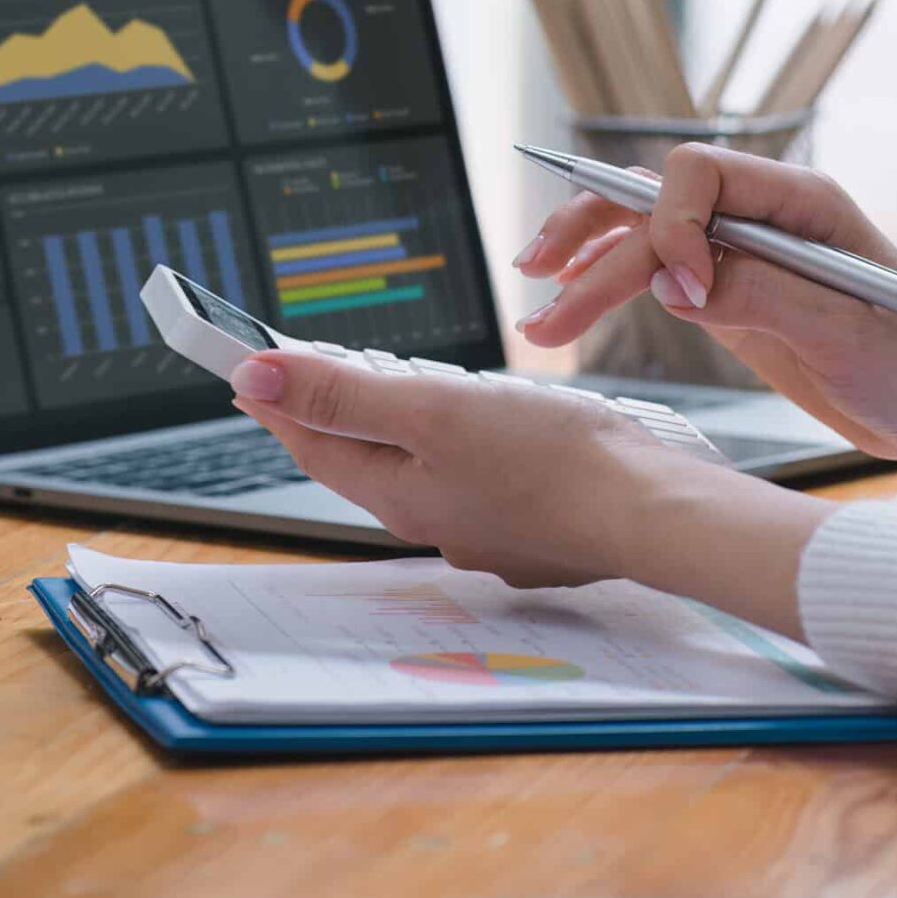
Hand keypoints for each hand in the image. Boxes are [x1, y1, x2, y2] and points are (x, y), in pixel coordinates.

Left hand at [228, 349, 826, 620]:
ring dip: (405, 433)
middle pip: (364, 460)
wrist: (648, 512)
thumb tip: (254, 377)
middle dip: (337, 414)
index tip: (248, 367)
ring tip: (402, 392)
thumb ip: (344, 394)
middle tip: (313, 371)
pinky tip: (491, 434)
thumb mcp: (432, 409)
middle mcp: (432, 520)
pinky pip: (478, 485)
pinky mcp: (531, 530)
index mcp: (397, 493)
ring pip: (424, 473)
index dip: (277, 401)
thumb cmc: (550, 459)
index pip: (313, 443)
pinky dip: (467, 453)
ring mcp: (484, 530)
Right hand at [512, 145, 896, 465]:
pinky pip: (652, 273)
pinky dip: (604, 284)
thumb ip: (764, 295)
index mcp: (802, 201)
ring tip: (537, 301)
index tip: (683, 294)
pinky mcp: (728, 296)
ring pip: (640, 230)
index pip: (702, 174)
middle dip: (596, 249)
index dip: (673, 224)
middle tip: (550, 307)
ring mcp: (741, 253)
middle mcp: (763, 215)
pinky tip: (566, 304)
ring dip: (583, 258)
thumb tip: (676, 281)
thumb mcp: (851, 334)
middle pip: (654, 201)